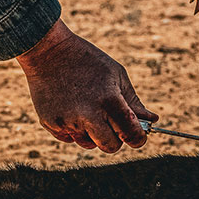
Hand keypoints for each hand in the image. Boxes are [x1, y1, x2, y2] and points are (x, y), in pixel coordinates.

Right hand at [16, 19, 156, 152]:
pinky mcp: (51, 124)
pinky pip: (68, 137)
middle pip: (110, 146)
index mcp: (109, 101)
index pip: (131, 135)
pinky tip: (69, 107)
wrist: (47, 51)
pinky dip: (72, 128)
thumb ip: (133, 101)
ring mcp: (67, 121)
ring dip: (91, 133)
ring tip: (86, 108)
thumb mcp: (116, 75)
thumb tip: (151, 120)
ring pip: (87, 144)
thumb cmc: (87, 60)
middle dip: (115, 138)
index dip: (138, 138)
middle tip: (111, 123)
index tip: (137, 134)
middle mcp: (88, 115)